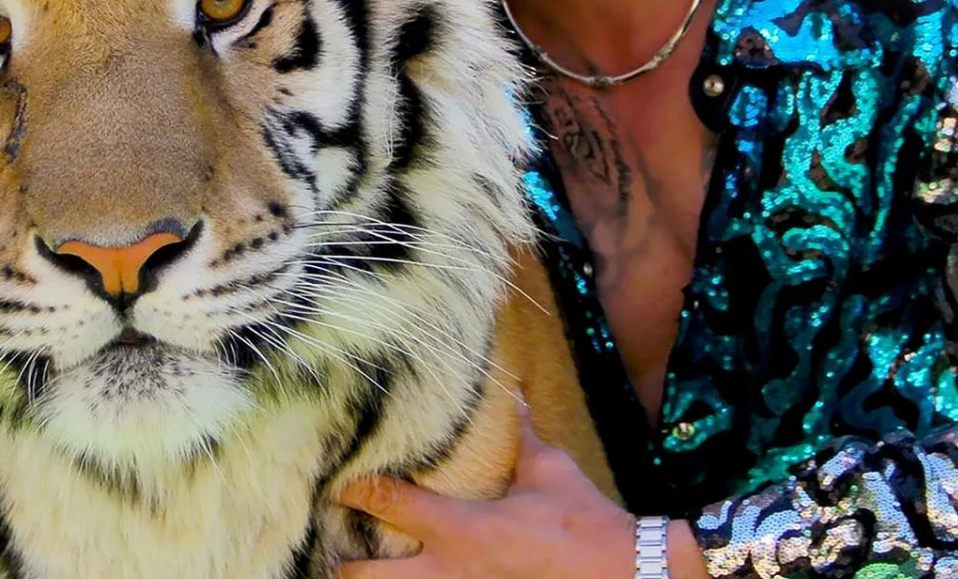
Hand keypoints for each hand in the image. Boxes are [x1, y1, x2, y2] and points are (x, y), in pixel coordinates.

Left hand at [335, 399, 645, 578]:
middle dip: (346, 566)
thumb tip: (513, 396)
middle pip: (368, 578)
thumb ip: (520, 437)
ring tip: (363, 573)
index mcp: (461, 529)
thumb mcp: (547, 471)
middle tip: (336, 552)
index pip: (390, 503)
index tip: (341, 483)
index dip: (359, 490)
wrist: (621, 573)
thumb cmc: (580, 520)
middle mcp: (451, 573)